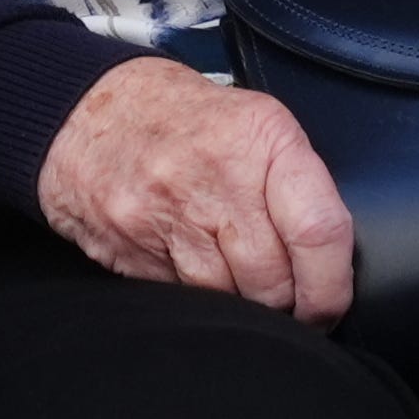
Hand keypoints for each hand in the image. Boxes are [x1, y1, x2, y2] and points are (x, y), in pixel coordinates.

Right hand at [38, 59, 355, 321]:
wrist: (85, 112)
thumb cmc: (183, 120)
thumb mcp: (253, 123)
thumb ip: (296, 182)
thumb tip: (334, 260)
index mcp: (262, 138)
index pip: (318, 230)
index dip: (330, 287)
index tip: (330, 306)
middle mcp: (215, 175)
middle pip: (271, 280)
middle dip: (283, 301)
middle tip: (280, 292)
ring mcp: (167, 213)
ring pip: (227, 297)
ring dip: (238, 300)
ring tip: (231, 270)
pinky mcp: (132, 245)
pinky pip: (182, 296)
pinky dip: (194, 293)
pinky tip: (188, 260)